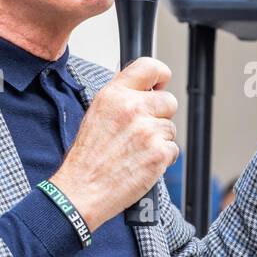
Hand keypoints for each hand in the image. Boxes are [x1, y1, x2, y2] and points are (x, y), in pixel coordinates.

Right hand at [48, 57, 178, 229]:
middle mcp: (132, 108)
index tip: (161, 83)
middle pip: (169, 100)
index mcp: (114, 95)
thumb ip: (121, 98)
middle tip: (142, 131)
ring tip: (136, 151)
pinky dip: (162, 158)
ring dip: (159, 140)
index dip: (160, 74)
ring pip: (170, 128)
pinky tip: (142, 163)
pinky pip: (173, 149)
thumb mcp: (97, 114)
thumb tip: (145, 89)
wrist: (82, 190)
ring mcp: (147, 130)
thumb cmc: (87, 158)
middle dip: (160, 115)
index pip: (149, 67)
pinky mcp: (159, 152)